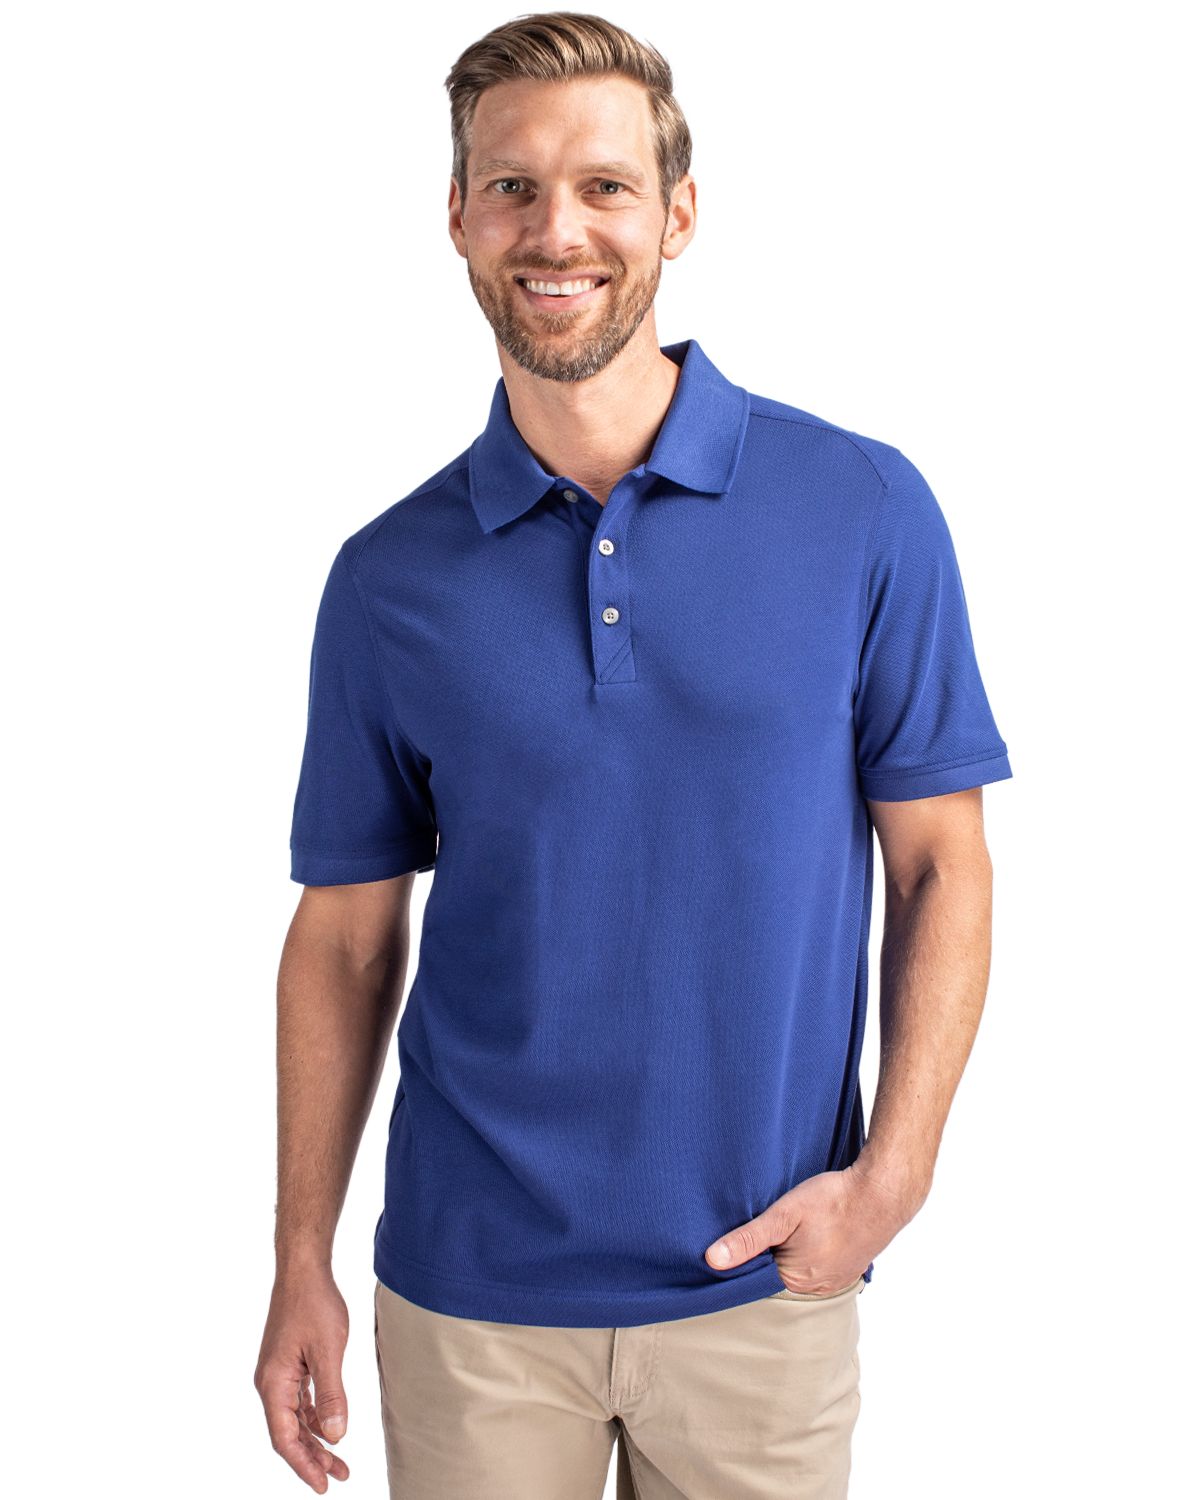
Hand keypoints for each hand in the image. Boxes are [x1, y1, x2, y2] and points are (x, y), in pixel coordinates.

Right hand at [254, 1265, 351, 1491]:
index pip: (284, 1438)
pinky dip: (314, 1417)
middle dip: (312, 1458)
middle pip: (288, 1432)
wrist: (303, 1270)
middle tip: (339, 1477)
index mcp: (273, 1384)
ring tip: (338, 1461)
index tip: (323, 1485)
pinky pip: (299, 1400)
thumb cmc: (314, 1305)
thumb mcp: (329, 1352)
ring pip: (294, 1418)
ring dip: (315, 1439)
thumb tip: (336, 1437)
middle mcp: (270, 1383)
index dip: (304, 1465)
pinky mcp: (289, 1363)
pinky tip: (329, 1427)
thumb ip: (331, 1396)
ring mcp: (278, 1373)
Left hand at [703, 1162, 915, 1293]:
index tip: (732, 1242)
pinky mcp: (846, 1270)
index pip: (753, 1281)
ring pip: (796, 1272)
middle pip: (775, 1277)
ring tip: (786, 1230)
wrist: (883, 1192)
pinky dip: (807, 1254)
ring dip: (787, 1255)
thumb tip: (712, 1260)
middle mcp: (814, 1290)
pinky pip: (817, 1268)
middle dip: (764, 1258)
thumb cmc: (833, 1200)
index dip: (741, 1261)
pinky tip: (807, 1235)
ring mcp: (833, 1282)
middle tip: (762, 1230)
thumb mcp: (784, 1214)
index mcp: (794, 1281)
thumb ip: (748, 1239)